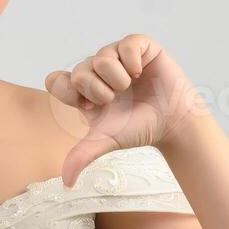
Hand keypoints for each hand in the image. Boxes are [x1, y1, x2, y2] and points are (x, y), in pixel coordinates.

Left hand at [44, 34, 205, 185]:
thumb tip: (67, 184)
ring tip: (131, 87)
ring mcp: (117, 55)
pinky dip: (132, 62)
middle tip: (116, 100)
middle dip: (99, 91)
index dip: (68, 91)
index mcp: (83, 90)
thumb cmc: (138, 129)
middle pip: (79, 70)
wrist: (173, 123)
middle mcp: (96, 70)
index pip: (56, 80)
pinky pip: (126, 44)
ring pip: (102, 56)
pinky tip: (140, 74)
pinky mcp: (140, 46)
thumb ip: (82, 155)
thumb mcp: (106, 141)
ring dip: (118, 78)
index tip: (89, 106)